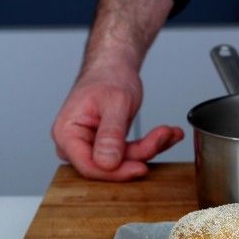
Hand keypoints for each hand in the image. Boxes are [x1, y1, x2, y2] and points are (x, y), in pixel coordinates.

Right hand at [51, 70, 183, 180]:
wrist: (113, 66)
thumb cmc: (108, 77)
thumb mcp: (115, 103)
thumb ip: (110, 134)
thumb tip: (106, 163)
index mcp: (67, 133)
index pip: (88, 166)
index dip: (116, 172)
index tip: (141, 167)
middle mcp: (76, 144)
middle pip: (110, 166)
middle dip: (141, 153)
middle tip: (164, 136)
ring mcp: (92, 146)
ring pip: (125, 160)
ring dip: (151, 147)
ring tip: (171, 132)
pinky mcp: (108, 147)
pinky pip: (132, 153)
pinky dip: (152, 144)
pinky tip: (168, 135)